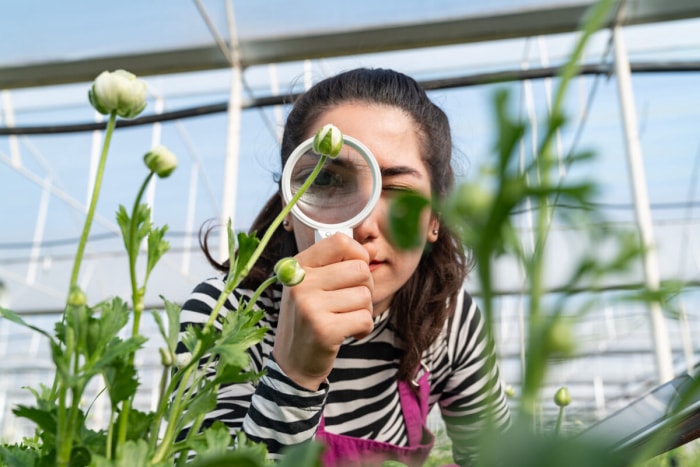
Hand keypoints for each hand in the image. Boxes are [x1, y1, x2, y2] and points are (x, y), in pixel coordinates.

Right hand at [272, 234, 373, 389]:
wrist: (293, 362)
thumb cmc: (309, 318)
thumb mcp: (314, 286)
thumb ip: (339, 265)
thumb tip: (372, 249)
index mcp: (298, 266)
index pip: (340, 241)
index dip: (358, 255)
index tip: (354, 274)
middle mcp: (300, 283)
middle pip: (360, 269)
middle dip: (365, 288)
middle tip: (351, 303)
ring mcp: (310, 306)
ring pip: (365, 296)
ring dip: (364, 311)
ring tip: (346, 319)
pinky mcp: (324, 330)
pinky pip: (365, 319)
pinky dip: (364, 328)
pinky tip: (348, 333)